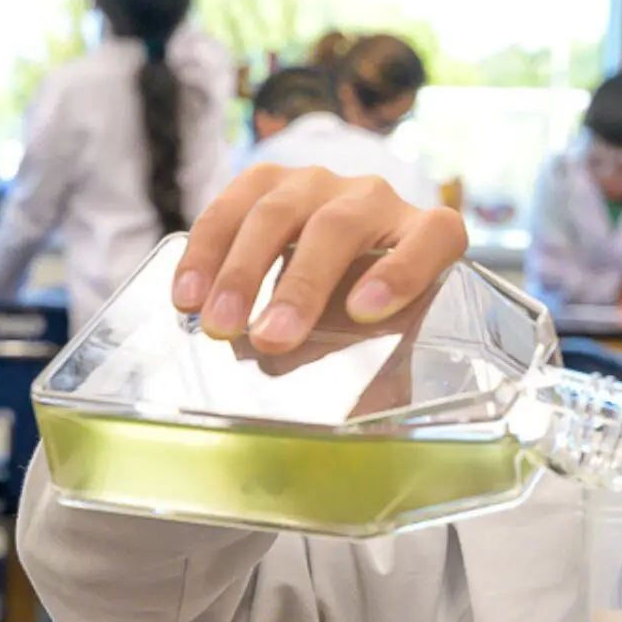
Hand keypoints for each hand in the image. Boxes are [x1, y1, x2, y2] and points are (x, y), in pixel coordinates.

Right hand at [170, 166, 467, 352]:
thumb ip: (381, 379)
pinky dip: (205, 251)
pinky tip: (187, 296)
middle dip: (302, 286)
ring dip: (243, 272)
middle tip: (272, 339)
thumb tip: (346, 440)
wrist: (337, 268)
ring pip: (279, 212)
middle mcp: (377, 199)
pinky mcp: (268, 180)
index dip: (402, 272)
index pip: (434, 237)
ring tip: (219, 326)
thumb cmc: (369, 323)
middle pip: (340, 228)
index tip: (365, 313)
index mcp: (428, 234)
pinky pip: (231, 205)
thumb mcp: (387, 349)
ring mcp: (320, 184)